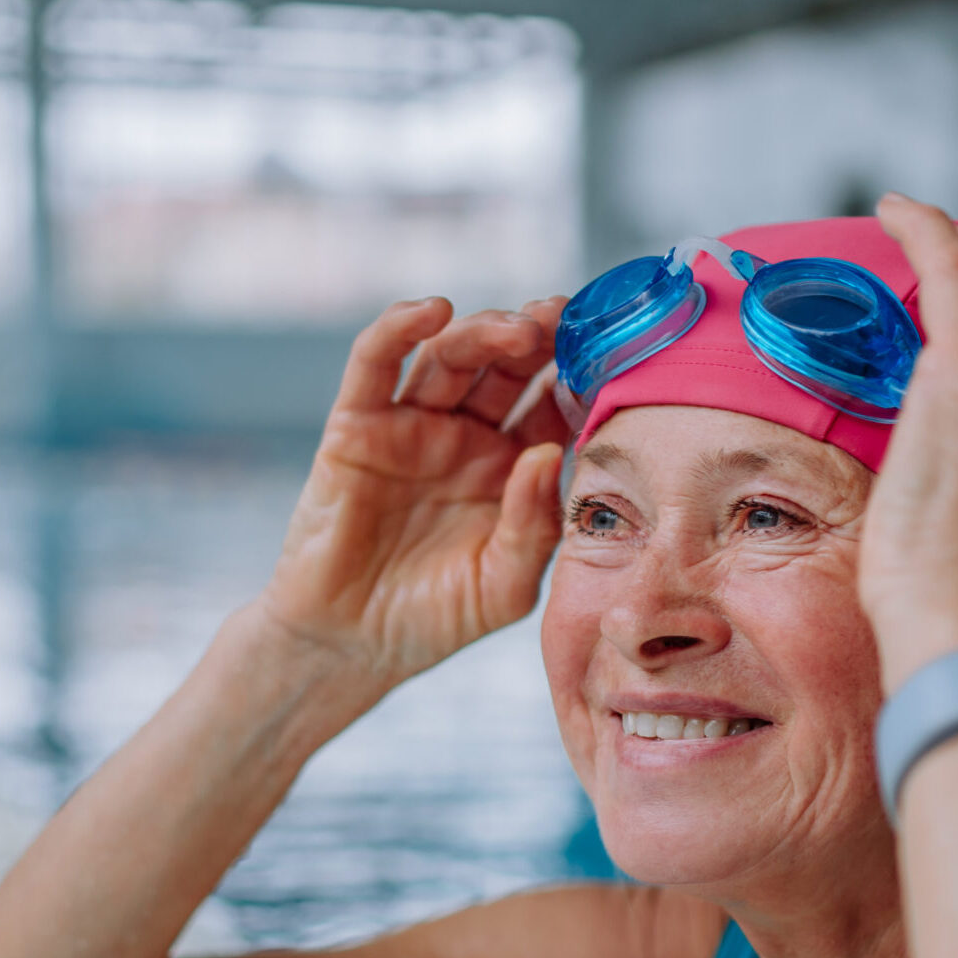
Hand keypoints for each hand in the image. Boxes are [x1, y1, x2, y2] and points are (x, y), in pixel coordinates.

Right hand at [258, 297, 570, 687]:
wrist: (349, 646)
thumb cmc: (434, 620)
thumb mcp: (505, 587)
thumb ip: (533, 528)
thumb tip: (549, 456)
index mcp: (512, 469)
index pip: (552, 406)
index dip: (577, 377)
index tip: (608, 355)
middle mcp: (466, 438)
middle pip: (506, 366)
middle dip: (537, 337)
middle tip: (563, 319)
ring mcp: (411, 427)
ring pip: (450, 356)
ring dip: (484, 330)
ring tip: (518, 329)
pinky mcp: (356, 426)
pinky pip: (375, 364)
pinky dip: (398, 328)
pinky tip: (432, 311)